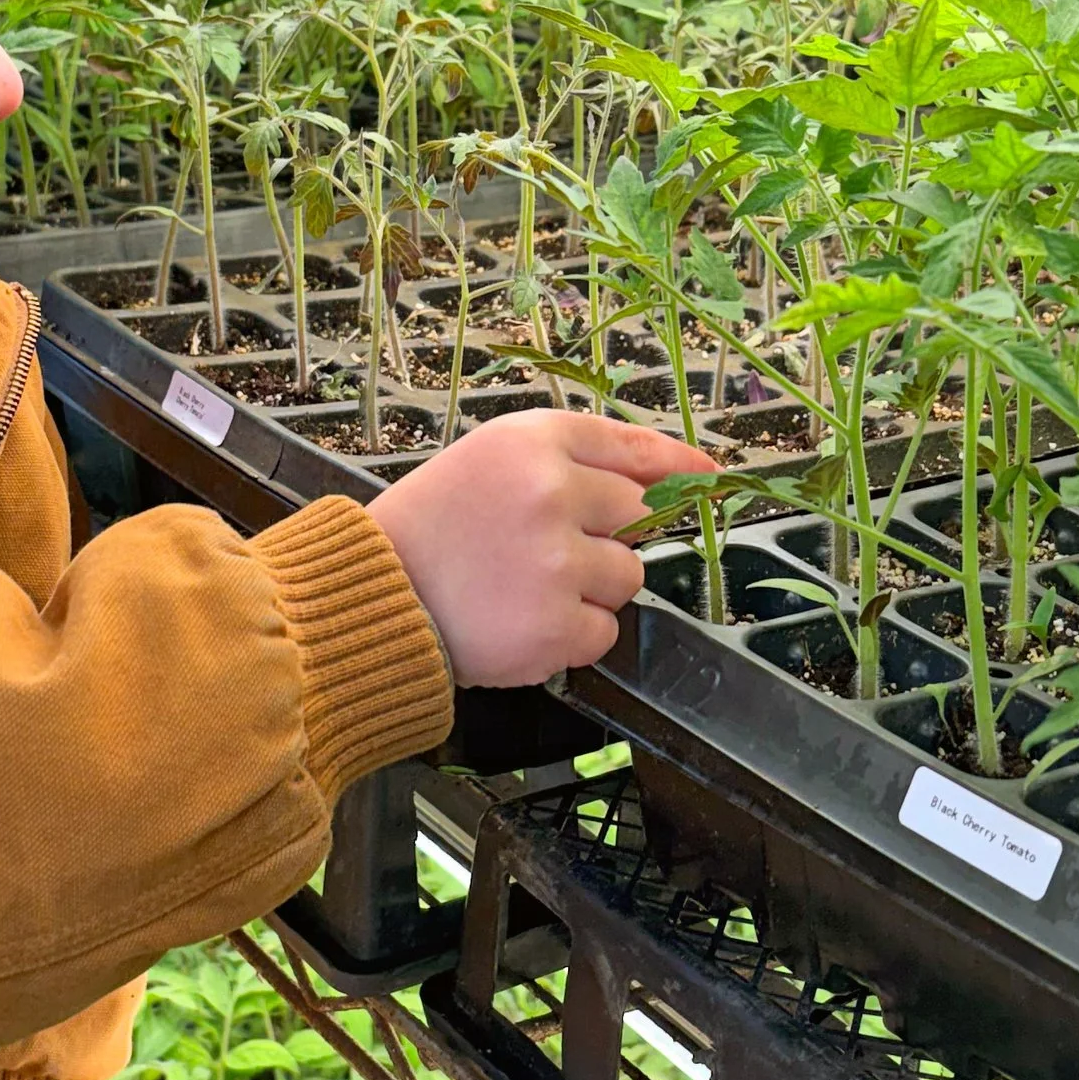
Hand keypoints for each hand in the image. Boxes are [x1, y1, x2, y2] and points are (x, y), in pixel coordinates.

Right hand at [368, 408, 712, 685]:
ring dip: (590, 589)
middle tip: (547, 553)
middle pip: (636, 516)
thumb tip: (658, 484)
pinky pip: (604, 632)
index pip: (631, 447)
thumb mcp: (484, 463)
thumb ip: (564, 462)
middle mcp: (550, 492)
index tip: (708, 475)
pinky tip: (523, 623)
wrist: (370, 597)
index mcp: (531, 442)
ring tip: (526, 590)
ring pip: (627, 577)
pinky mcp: (555, 623)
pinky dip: (571, 638)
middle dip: (604, 538)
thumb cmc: (425, 531)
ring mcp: (555, 560)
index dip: (676, 464)